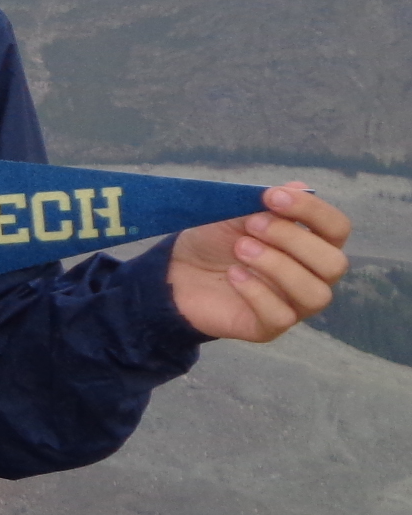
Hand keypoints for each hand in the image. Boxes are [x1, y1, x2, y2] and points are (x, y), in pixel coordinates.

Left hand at [166, 182, 350, 342]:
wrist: (178, 270)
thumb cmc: (216, 240)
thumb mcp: (235, 214)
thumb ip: (265, 204)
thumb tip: (299, 187)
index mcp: (312, 243)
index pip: (337, 228)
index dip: (312, 210)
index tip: (272, 196)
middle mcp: (312, 276)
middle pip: (334, 263)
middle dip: (292, 239)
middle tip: (251, 225)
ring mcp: (294, 305)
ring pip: (315, 294)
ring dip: (277, 266)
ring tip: (240, 249)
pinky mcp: (268, 326)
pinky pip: (281, 316)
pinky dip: (256, 291)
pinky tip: (234, 275)